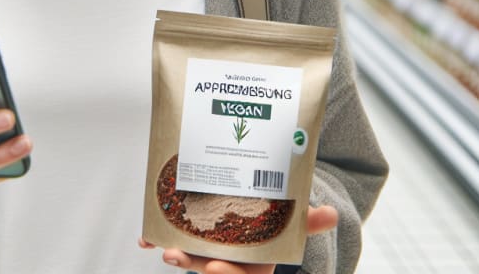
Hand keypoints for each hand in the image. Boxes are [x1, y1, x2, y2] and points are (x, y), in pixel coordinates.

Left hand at [138, 205, 338, 272]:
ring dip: (175, 253)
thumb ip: (308, 220)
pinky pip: (172, 241)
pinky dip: (157, 238)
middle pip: (209, 269)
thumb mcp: (292, 221)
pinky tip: (145, 236)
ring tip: (162, 246)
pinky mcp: (190, 236)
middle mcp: (229, 259)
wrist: (260, 210)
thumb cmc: (275, 221)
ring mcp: (207, 249)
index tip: (213, 264)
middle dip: (192, 265)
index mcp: (254, 264)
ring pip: (189, 257)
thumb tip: (332, 213)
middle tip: (176, 255)